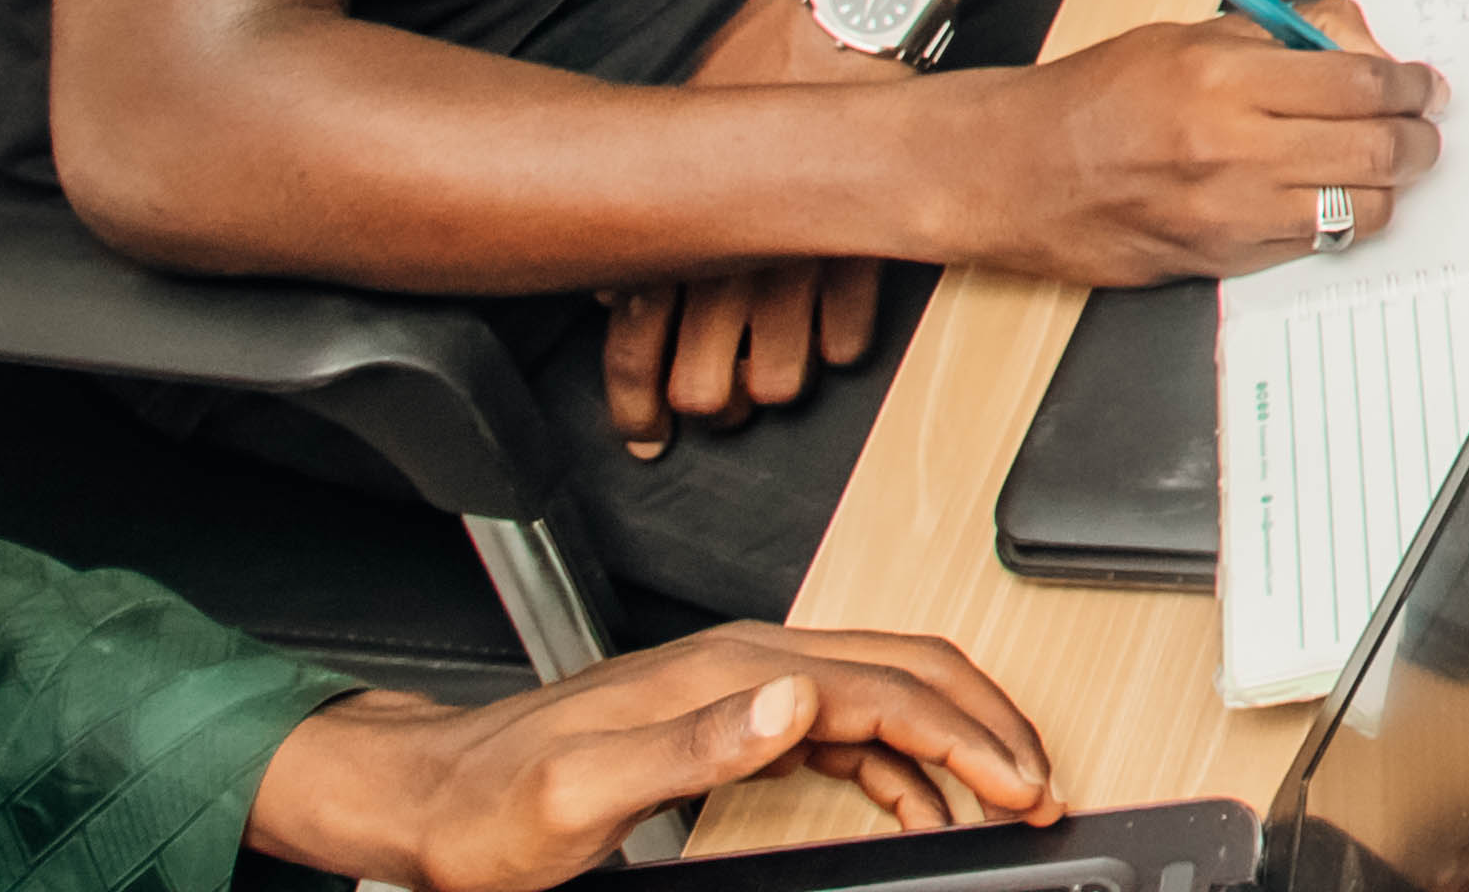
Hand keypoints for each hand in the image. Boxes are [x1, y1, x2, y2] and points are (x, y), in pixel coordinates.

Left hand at [251, 626, 1059, 888]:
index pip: (888, 690)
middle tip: (1042, 783)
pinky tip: (916, 805)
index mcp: (735, 670)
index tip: (1020, 785)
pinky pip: (848, 728)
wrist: (426, 798)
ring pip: (889, 695)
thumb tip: (796, 697)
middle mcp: (750, 662)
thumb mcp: (583, 793)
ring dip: (956, 741)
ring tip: (1004, 793)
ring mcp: (743, 686)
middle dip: (990, 722)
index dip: (967, 738)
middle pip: (911, 670)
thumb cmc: (489, 805)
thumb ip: (696, 743)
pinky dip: (904, 764)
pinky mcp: (731, 718)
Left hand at [599, 0, 902, 457]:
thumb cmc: (757, 64)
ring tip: (781, 369)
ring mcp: (798, 259)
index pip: (634, 350)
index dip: (635, 408)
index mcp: (672, 229)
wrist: (845, 21)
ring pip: (781, 379)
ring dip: (779, 384)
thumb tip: (612, 284)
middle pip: (707, 386)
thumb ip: (641, 207)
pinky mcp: (863, 248)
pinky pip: (850, 337)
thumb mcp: (677, 132)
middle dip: (712, 406)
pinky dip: (840, 345)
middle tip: (723, 401)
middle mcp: (729, 258)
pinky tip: (834, 334)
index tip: (646, 436)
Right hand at [981, 17, 1443, 286]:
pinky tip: (1329, 198)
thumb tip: (1363, 47)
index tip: (1425, 85)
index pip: (1360, 83)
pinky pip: (1310, 245)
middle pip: (1374, 150)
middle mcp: (1230, 149)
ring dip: (1388, 188)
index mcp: (1224, 79)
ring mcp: (1226, 213)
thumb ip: (1283, 37)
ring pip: (1357, 210)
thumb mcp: (1190, 37)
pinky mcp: (1217, 260)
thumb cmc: (1095, 98)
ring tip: (1386, 167)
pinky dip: (1336, 222)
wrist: (1013, 171)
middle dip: (1418, 139)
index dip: (1411, 84)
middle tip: (1423, 128)